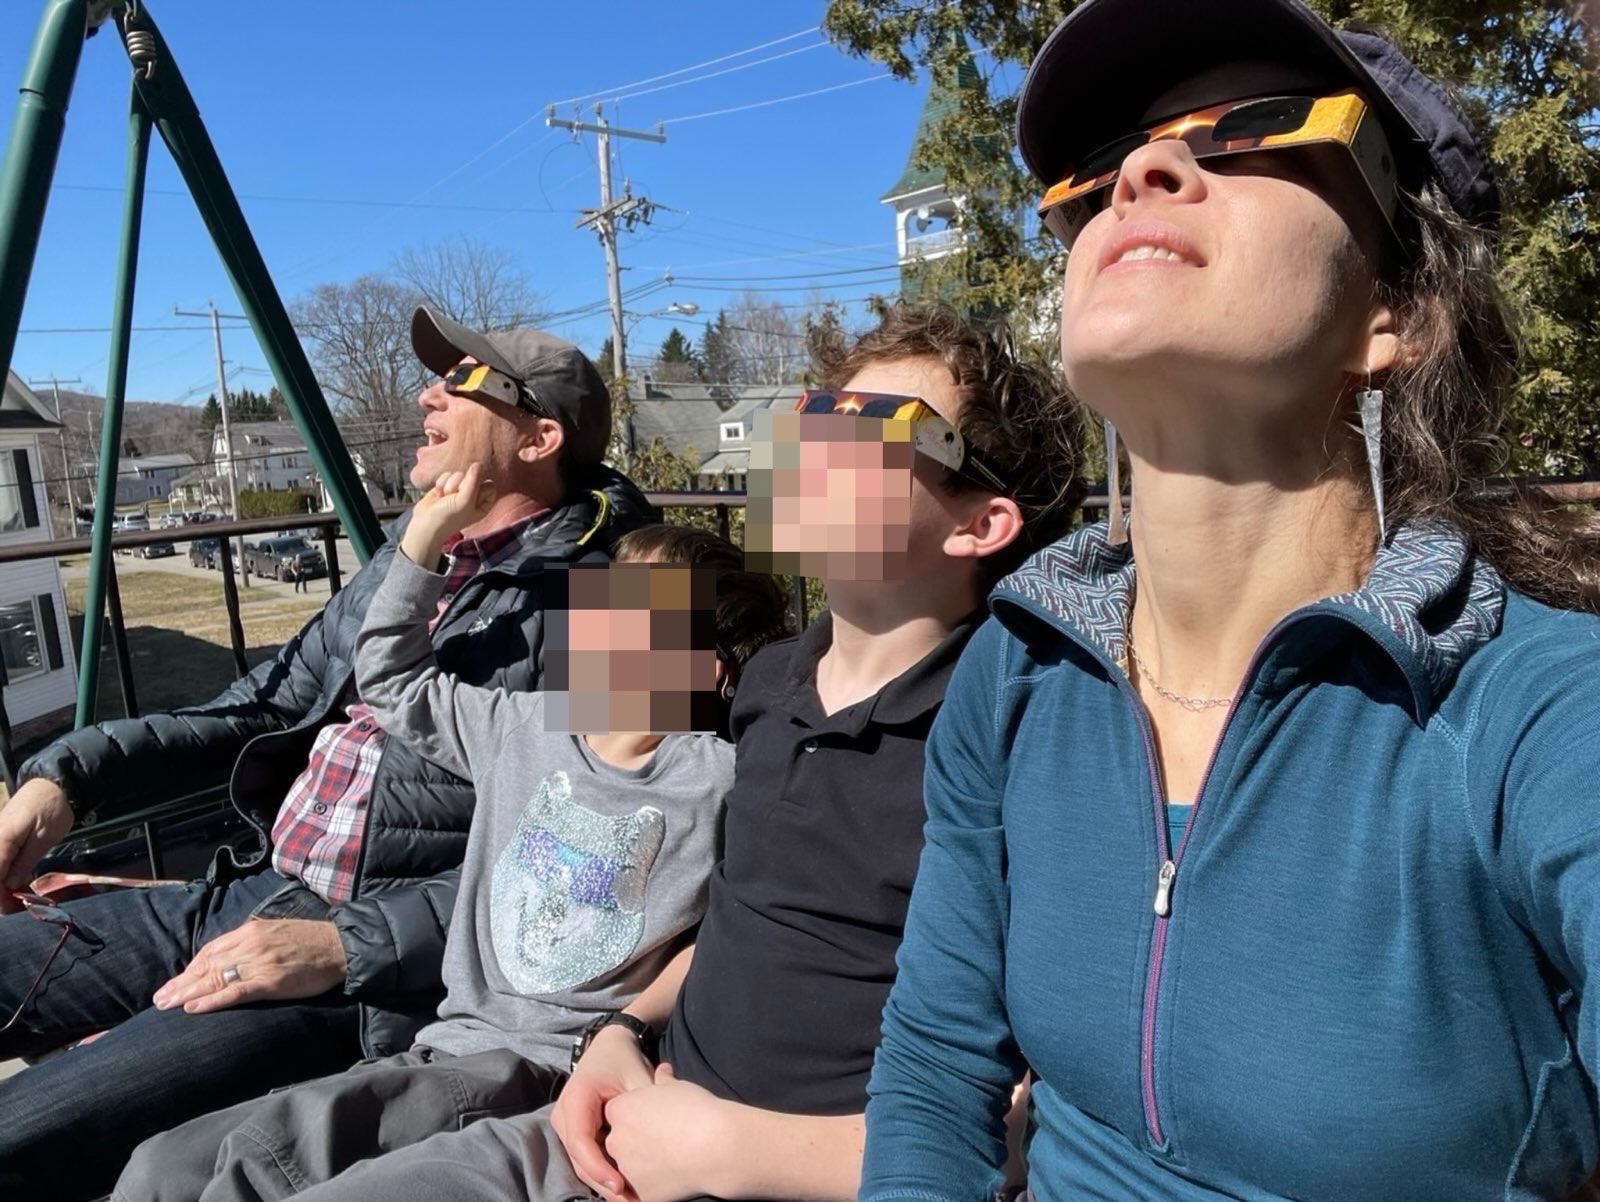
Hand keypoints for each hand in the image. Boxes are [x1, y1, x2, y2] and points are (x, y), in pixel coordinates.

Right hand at [0, 778, 73, 910]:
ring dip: (1, 884)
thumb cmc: (52, 808)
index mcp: (1, 840)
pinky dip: (4, 873)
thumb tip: (10, 884)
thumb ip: (25, 861)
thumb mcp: (45, 837)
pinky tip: (15, 882)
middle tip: (13, 905)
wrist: (50, 785)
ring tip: (14, 898)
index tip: (10, 908)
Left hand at [152, 917, 346, 1013]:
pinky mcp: (270, 981)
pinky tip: (193, 1008)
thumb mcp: (277, 933)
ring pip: (214, 978)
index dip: (190, 969)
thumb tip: (233, 959)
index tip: (176, 982)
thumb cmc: (312, 941)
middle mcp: (250, 944)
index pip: (211, 951)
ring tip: (165, 1005)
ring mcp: (259, 963)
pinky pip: (234, 992)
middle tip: (159, 999)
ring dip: (185, 992)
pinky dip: (211, 1001)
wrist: (341, 946)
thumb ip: (253, 943)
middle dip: (180, 982)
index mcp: (250, 931)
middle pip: (206, 965)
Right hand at [402, 462, 495, 565]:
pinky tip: (438, 495)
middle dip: (461, 485)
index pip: (489, 485)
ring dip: (450, 485)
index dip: (478, 487)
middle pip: (473, 477)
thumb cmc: (449, 517)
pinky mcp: (446, 486)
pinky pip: (447, 475)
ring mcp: (459, 491)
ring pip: (459, 474)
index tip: (469, 497)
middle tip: (454, 498)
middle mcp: (473, 496)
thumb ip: (473, 481)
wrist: (426, 523)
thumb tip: (477, 464)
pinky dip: (441, 484)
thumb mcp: (465, 500)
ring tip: (445, 498)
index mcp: (484, 504)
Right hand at [551, 1024, 657, 1200]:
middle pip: (578, 1157)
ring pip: (579, 1161)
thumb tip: (657, 1139)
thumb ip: (644, 1106)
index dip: (599, 1167)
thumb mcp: (637, 1079)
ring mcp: (564, 1124)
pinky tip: (622, 1186)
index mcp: (576, 1097)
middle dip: (602, 1182)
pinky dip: (602, 1172)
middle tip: (629, 1200)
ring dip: (601, 1181)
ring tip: (629, 1198)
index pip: (580, 1141)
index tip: (621, 1185)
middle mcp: (563, 1113)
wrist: (611, 1046)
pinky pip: (584, 1157)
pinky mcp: (572, 1132)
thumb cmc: (625, 1061)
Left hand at [601, 1064, 737, 1201]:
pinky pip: (643, 1188)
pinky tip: (676, 1173)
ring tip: (673, 1155)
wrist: (717, 1146)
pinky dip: (655, 1183)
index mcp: (621, 1110)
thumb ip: (663, 1081)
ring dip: (644, 1163)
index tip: (655, 1118)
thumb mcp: (679, 1087)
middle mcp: (616, 1141)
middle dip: (635, 1141)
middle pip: (618, 1141)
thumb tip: (663, 1071)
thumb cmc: (698, 1110)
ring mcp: (627, 1170)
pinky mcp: (641, 1193)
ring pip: (629, 1167)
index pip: (617, 1113)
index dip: (636, 1115)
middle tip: (664, 1138)